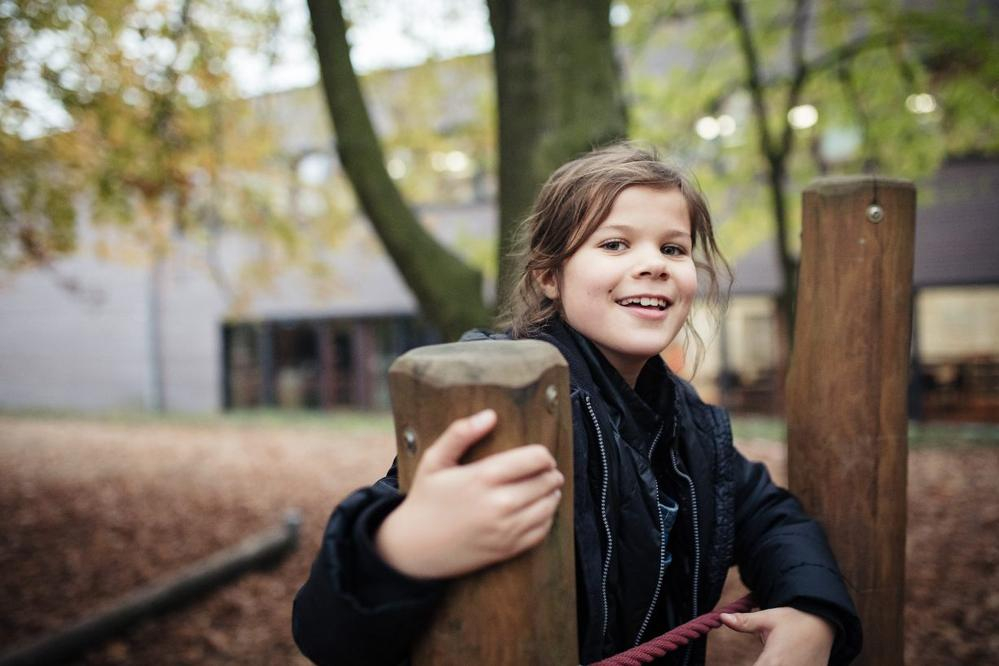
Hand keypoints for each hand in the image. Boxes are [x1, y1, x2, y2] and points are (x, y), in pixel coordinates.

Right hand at [375, 409, 563, 578]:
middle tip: (546, 471)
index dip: (544, 454)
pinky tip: (538, 510)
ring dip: (552, 494)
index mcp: (483, 477)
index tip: (540, 456)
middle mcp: (499, 504)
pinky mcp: (508, 549)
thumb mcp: (435, 460)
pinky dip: (547, 518)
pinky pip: (542, 530)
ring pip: (549, 506)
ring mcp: (505, 529)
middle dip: (550, 473)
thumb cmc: (425, 499)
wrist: (414, 548)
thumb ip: (460, 433)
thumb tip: (490, 415)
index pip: (535, 459)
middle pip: (546, 482)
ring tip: (546, 488)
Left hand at [720, 607, 834, 665]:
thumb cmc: (794, 620)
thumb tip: (723, 617)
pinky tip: (783, 659)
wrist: (824, 623)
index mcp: (773, 661)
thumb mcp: (768, 618)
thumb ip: (745, 622)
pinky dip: (785, 665)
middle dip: (760, 665)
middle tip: (761, 657)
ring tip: (772, 657)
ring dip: (769, 665)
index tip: (743, 662)